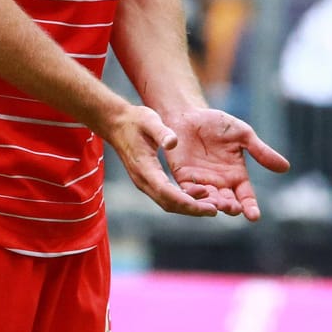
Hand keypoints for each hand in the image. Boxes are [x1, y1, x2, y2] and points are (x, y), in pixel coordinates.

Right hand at [99, 104, 216, 217]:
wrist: (117, 124)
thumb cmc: (135, 121)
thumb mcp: (149, 120)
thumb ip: (161, 132)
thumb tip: (173, 142)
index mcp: (144, 168)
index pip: (166, 192)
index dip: (187, 201)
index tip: (205, 205)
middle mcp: (143, 180)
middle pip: (169, 203)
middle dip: (192, 209)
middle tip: (214, 211)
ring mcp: (144, 182)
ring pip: (168, 203)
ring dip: (188, 206)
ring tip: (211, 205)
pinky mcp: (148, 181)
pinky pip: (166, 196)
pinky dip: (183, 199)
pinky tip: (199, 194)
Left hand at [163, 108, 291, 220]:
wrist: (190, 114)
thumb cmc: (218, 124)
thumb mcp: (243, 135)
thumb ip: (261, 152)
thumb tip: (286, 167)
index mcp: (237, 175)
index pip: (246, 196)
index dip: (250, 206)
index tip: (254, 216)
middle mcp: (220, 183)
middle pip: (228, 202)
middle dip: (231, 207)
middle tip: (234, 208)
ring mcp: (202, 181)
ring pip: (209, 200)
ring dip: (214, 204)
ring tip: (219, 206)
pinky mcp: (184, 177)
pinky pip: (189, 191)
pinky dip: (194, 195)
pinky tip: (200, 194)